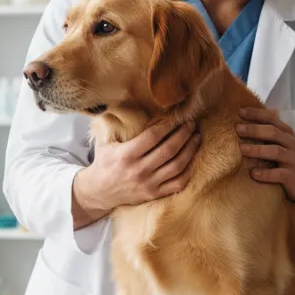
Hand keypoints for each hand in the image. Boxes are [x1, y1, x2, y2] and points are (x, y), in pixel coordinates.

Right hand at [73, 118, 201, 222]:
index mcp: (125, 155)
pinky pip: (178, 183)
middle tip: (191, 124)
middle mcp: (138, 171)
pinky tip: (192, 158)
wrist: (98, 192)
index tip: (176, 118)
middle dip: (183, 135)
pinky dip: (188, 170)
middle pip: (168, 150)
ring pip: (177, 166)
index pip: (152, 137)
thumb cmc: (103, 162)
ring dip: (190, 150)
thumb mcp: (103, 142)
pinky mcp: (154, 194)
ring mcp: (148, 184)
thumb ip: (113, 124)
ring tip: (196, 138)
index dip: (168, 126)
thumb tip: (121, 100)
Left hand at [236, 107, 294, 231]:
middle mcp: (290, 144)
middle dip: (254, 129)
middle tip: (238, 128)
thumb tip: (243, 120)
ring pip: (275, 152)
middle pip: (273, 133)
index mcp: (286, 133)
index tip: (240, 111)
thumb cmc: (289, 159)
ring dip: (257, 150)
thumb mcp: (282, 142)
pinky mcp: (292, 177)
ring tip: (242, 149)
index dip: (257, 114)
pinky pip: (278, 174)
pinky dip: (265, 174)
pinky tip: (253, 173)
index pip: (272, 119)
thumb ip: (267, 132)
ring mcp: (292, 160)